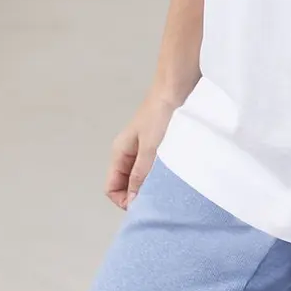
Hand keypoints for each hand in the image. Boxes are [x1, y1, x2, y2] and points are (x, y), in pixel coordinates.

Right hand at [105, 91, 177, 210]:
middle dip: (140, 194)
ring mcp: (145, 148)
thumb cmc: (162, 113)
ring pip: (144, 176)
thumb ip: (141, 174)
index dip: (125, 200)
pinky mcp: (161, 143)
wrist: (178, 85)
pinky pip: (157, 166)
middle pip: (127, 184)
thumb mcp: (150, 147)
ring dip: (154, 184)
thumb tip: (133, 202)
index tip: (144, 205)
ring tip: (169, 187)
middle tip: (160, 199)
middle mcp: (130, 152)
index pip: (112, 187)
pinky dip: (164, 174)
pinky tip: (177, 175)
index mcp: (120, 152)